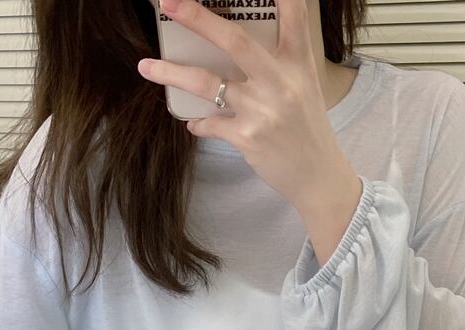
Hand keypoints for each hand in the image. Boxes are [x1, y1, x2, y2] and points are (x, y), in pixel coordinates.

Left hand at [138, 0, 359, 218]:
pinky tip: (194, 123)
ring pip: (207, 84)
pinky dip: (199, 123)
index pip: (293, 15)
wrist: (319, 177)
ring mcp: (261, 110)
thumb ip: (280, 64)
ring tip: (145, 66)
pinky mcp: (247, 137)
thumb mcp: (305, 88)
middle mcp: (280, 82)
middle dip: (197, 18)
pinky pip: (210, 123)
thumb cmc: (309, 130)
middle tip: (167, 1)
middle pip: (235, 41)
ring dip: (171, 73)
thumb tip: (236, 46)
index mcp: (298, 64)